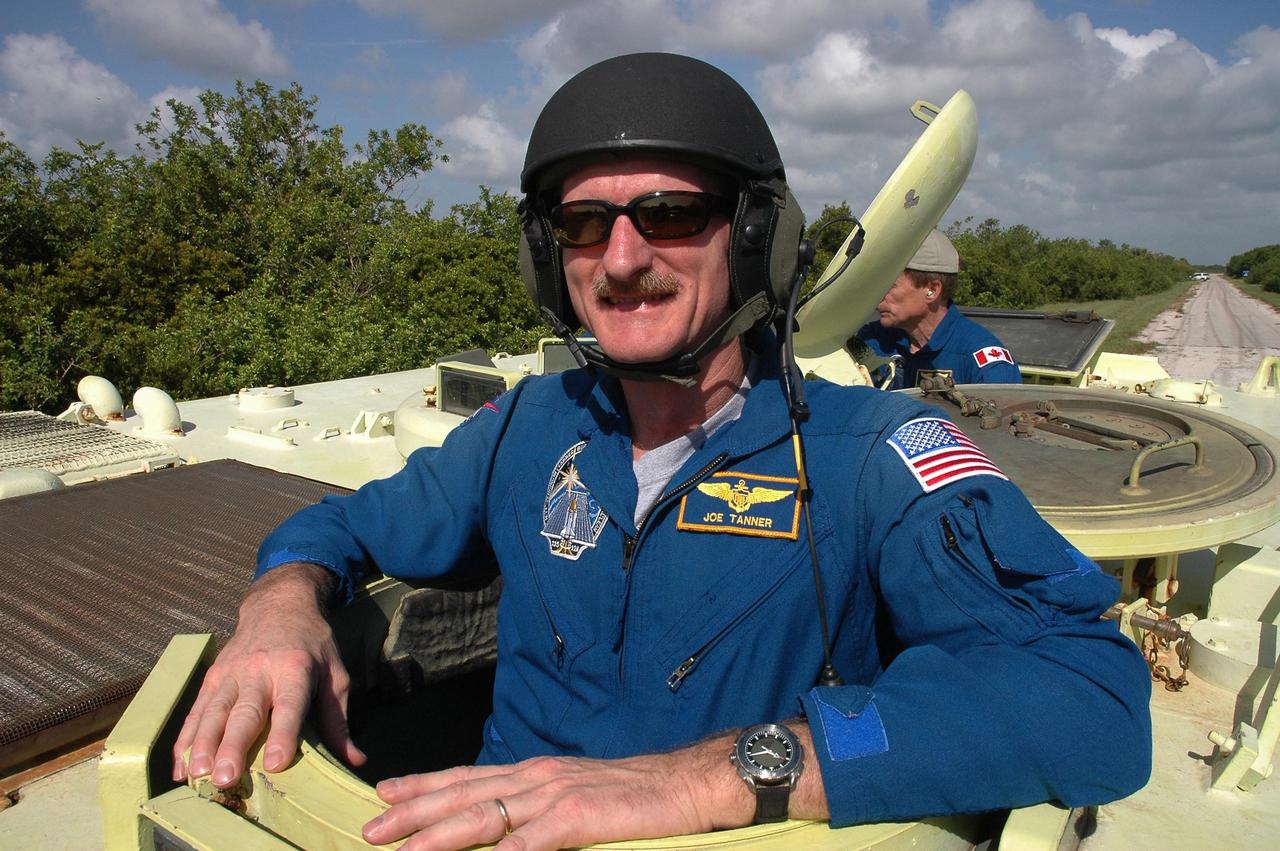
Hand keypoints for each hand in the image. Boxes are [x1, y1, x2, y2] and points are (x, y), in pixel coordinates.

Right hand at [172, 562, 365, 786]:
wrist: (278, 606)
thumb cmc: (312, 645)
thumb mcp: (335, 674)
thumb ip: (339, 719)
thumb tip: (355, 760)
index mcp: (295, 668)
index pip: (289, 705)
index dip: (283, 734)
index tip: (276, 763)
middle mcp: (259, 671)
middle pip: (245, 712)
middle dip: (232, 746)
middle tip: (225, 778)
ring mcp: (230, 674)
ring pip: (213, 712)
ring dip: (203, 745)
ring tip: (197, 775)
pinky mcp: (212, 678)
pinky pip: (196, 712)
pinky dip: (185, 740)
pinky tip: (180, 768)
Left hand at [361, 743, 747, 850]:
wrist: (687, 782)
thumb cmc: (634, 794)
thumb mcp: (576, 795)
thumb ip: (536, 809)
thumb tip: (501, 832)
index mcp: (536, 773)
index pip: (468, 778)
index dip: (424, 787)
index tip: (385, 795)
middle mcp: (539, 778)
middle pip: (465, 795)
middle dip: (415, 813)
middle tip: (371, 829)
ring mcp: (559, 796)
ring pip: (488, 815)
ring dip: (443, 835)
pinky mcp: (585, 817)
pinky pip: (538, 839)